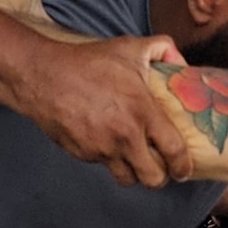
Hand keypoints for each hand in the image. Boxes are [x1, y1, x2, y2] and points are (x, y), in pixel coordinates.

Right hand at [19, 35, 190, 186]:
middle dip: (160, 176)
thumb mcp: (130, 48)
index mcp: (142, 111)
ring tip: (136, 159)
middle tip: (161, 167)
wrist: (44, 77)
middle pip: (153, 178)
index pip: (174, 151)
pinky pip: (104, 166)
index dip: (183, 166)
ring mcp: (103, 149)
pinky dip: (110, 160)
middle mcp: (125, 135)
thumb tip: (182, 62)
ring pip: (127, 179)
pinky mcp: (84, 155)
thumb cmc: (87, 62)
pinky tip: (108, 143)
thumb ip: (163, 49)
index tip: (184, 169)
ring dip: (135, 172)